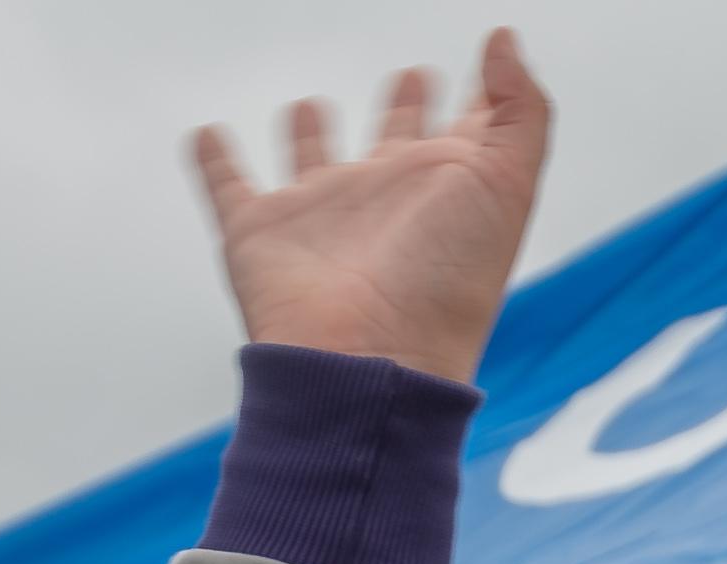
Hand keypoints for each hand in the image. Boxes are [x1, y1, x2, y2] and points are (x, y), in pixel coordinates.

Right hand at [190, 30, 551, 381]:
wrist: (370, 358)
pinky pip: (225, 183)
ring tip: (310, 106)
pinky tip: (207, 135)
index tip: (491, 64)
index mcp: (445, 190)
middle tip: (414, 76)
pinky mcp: (257, 231)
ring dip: (308, 131)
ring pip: (312, 158)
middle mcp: (386, 200)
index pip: (469, 132)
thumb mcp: (504, 182)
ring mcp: (320, 216)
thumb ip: (518, 110)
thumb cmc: (445, 281)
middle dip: (404, 105)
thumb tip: (506, 41)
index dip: (485, 99)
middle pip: (396, 139)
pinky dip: (211, 159)